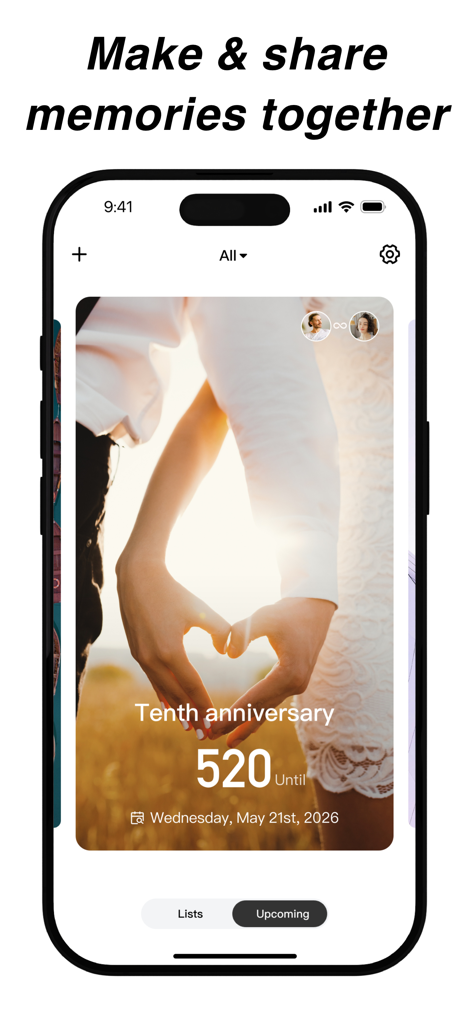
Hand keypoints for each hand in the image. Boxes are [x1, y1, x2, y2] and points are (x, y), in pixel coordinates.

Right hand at [116, 553, 229, 737]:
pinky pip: (152, 680)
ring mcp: (142, 657)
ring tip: (188, 725)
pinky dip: (162, 694)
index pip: (192, 686)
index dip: (204, 705)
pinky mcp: (137, 652)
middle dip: (192, 715)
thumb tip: (227, 653)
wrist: (138, 579)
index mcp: (171, 651)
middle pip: (176, 694)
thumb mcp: (201, 610)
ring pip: (162, 689)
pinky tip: (168, 706)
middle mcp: (153, 658)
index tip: (215, 722)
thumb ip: (220, 632)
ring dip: (176, 709)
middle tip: (205, 734)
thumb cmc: (174, 593)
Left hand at [210, 597, 334, 746]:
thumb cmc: (289, 611)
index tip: (212, 726)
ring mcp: (296, 685)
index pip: (254, 700)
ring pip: (267, 710)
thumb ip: (243, 633)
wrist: (315, 608)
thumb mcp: (264, 617)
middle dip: (234, 724)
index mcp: (289, 674)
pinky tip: (246, 725)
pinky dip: (257, 714)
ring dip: (246, 725)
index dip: (232, 715)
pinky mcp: (293, 681)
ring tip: (228, 742)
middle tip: (209, 736)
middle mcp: (295, 685)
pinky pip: (272, 702)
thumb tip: (228, 654)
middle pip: (259, 710)